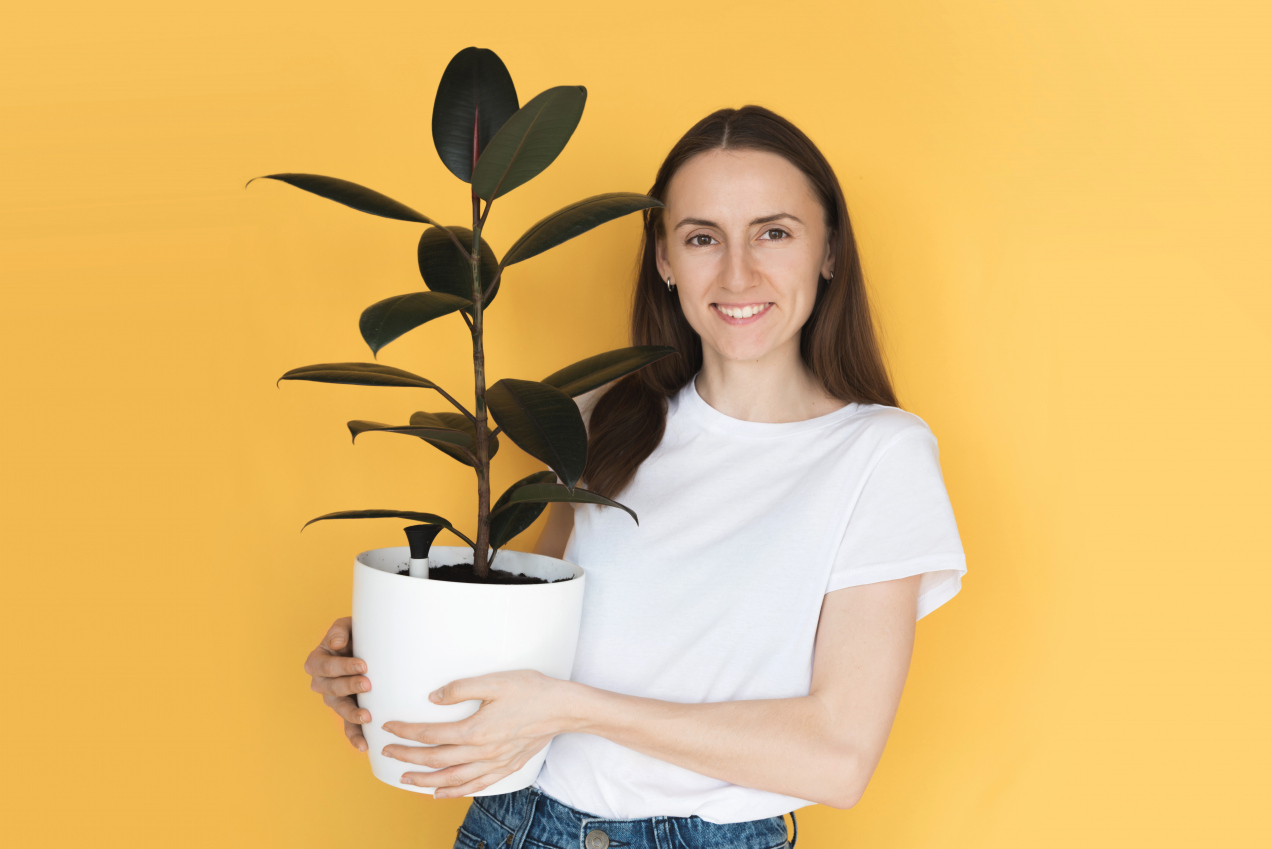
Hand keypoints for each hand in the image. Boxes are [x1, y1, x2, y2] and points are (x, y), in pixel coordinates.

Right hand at [303, 616, 371, 751]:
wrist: (366, 646)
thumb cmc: (355, 634)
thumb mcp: (347, 626)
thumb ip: (340, 631)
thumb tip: (337, 644)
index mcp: (317, 662)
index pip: (328, 666)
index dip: (344, 667)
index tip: (363, 665)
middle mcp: (321, 684)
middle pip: (334, 688)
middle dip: (350, 687)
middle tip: (368, 684)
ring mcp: (333, 700)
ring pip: (341, 709)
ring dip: (353, 714)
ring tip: (367, 717)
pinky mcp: (348, 712)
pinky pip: (349, 727)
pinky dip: (355, 736)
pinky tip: (364, 745)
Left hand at [381, 669, 571, 798]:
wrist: (564, 708)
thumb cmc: (531, 690)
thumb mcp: (494, 681)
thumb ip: (460, 688)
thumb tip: (433, 697)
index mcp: (476, 730)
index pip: (431, 735)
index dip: (407, 732)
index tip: (389, 727)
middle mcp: (482, 752)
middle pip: (436, 760)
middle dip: (408, 756)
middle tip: (387, 752)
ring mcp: (494, 763)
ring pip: (452, 779)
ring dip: (424, 780)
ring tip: (405, 778)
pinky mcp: (506, 767)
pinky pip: (475, 786)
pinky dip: (454, 793)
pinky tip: (440, 793)